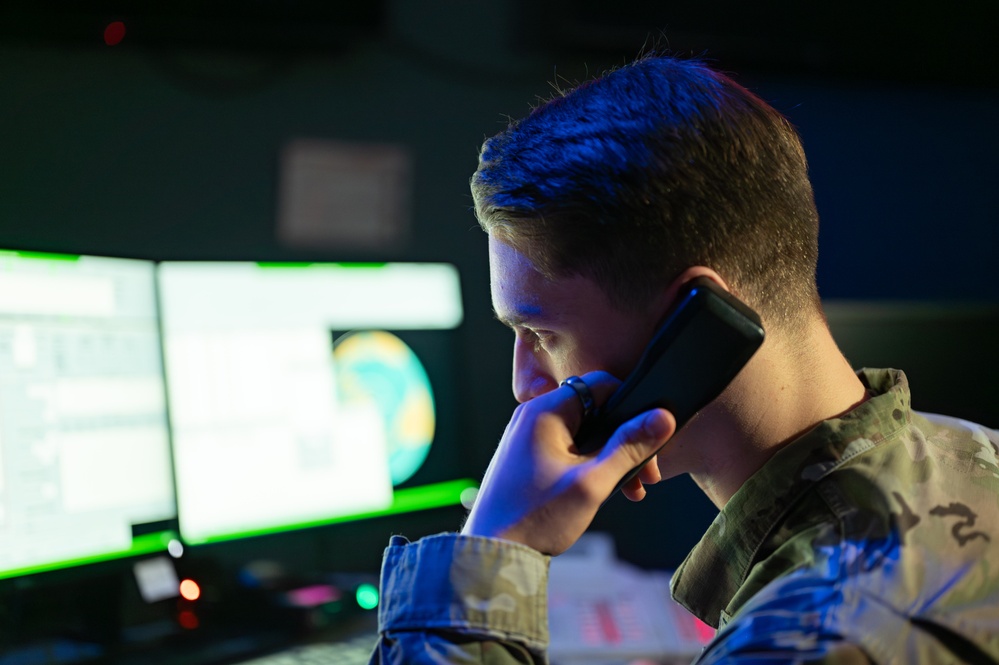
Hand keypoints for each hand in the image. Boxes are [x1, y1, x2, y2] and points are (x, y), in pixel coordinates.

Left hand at [461, 371, 674, 554]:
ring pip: (586, 433)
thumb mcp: (592, 482)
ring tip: (633, 489)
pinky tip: (611, 490)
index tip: (653, 437)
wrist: (494, 553)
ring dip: (613, 456)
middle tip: (648, 474)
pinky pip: (570, 449)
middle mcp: (533, 417)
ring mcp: (529, 437)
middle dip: (626, 440)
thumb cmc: (536, 518)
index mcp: (544, 412)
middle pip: (596, 410)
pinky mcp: (530, 457)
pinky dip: (593, 465)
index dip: (632, 405)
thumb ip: (629, 446)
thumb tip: (664, 417)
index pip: (600, 385)